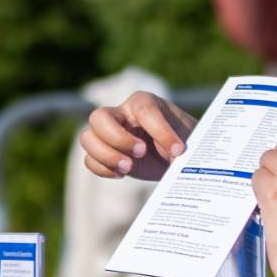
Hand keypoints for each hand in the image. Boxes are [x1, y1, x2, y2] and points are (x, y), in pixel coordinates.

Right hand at [79, 91, 196, 181]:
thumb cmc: (184, 141)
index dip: (159, 130)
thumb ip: (179, 143)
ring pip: (88, 138)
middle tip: (141, 153)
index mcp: (144, 102)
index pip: (143, 110)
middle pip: (100, 117)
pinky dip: (102, 168)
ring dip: (106, 155)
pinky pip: (89, 159)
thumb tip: (174, 157)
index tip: (177, 150)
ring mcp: (109, 133)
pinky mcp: (105, 153)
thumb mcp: (188, 138)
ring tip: (128, 168)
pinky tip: (121, 174)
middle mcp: (122, 114)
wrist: (178, 156)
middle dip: (118, 138)